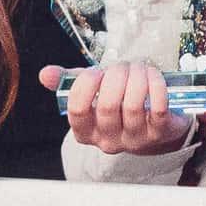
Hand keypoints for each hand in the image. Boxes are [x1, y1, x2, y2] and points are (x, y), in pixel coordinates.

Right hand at [45, 62, 189, 156]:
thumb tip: (45, 74)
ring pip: (133, 105)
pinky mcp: (160, 133)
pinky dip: (156, 85)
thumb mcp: (93, 94)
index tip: (95, 71)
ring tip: (139, 68)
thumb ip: (69, 83)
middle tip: (123, 65)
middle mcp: (108, 140)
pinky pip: (158, 108)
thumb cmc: (120, 103)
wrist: (157, 125)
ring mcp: (135, 139)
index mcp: (86, 131)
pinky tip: (153, 76)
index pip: (78, 111)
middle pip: (107, 106)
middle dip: (116, 76)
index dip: (85, 86)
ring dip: (137, 77)